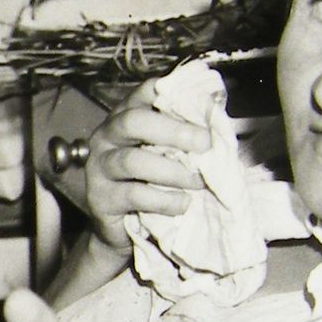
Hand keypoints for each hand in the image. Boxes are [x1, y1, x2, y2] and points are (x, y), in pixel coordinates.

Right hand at [79, 79, 211, 249]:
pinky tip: (183, 204)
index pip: (144, 93)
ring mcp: (99, 166)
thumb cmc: (152, 183)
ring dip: (172, 171)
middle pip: (134, 121)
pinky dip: (165, 200)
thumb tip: (222, 125)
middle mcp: (107, 136)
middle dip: (174, 131)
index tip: (202, 104)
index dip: (171, 92)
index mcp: (126, 116)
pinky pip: (134, 195)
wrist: (122, 229)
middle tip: (206, 144)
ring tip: (198, 181)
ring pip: (133, 160)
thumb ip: (186, 138)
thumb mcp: (167, 154)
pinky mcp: (100, 198)